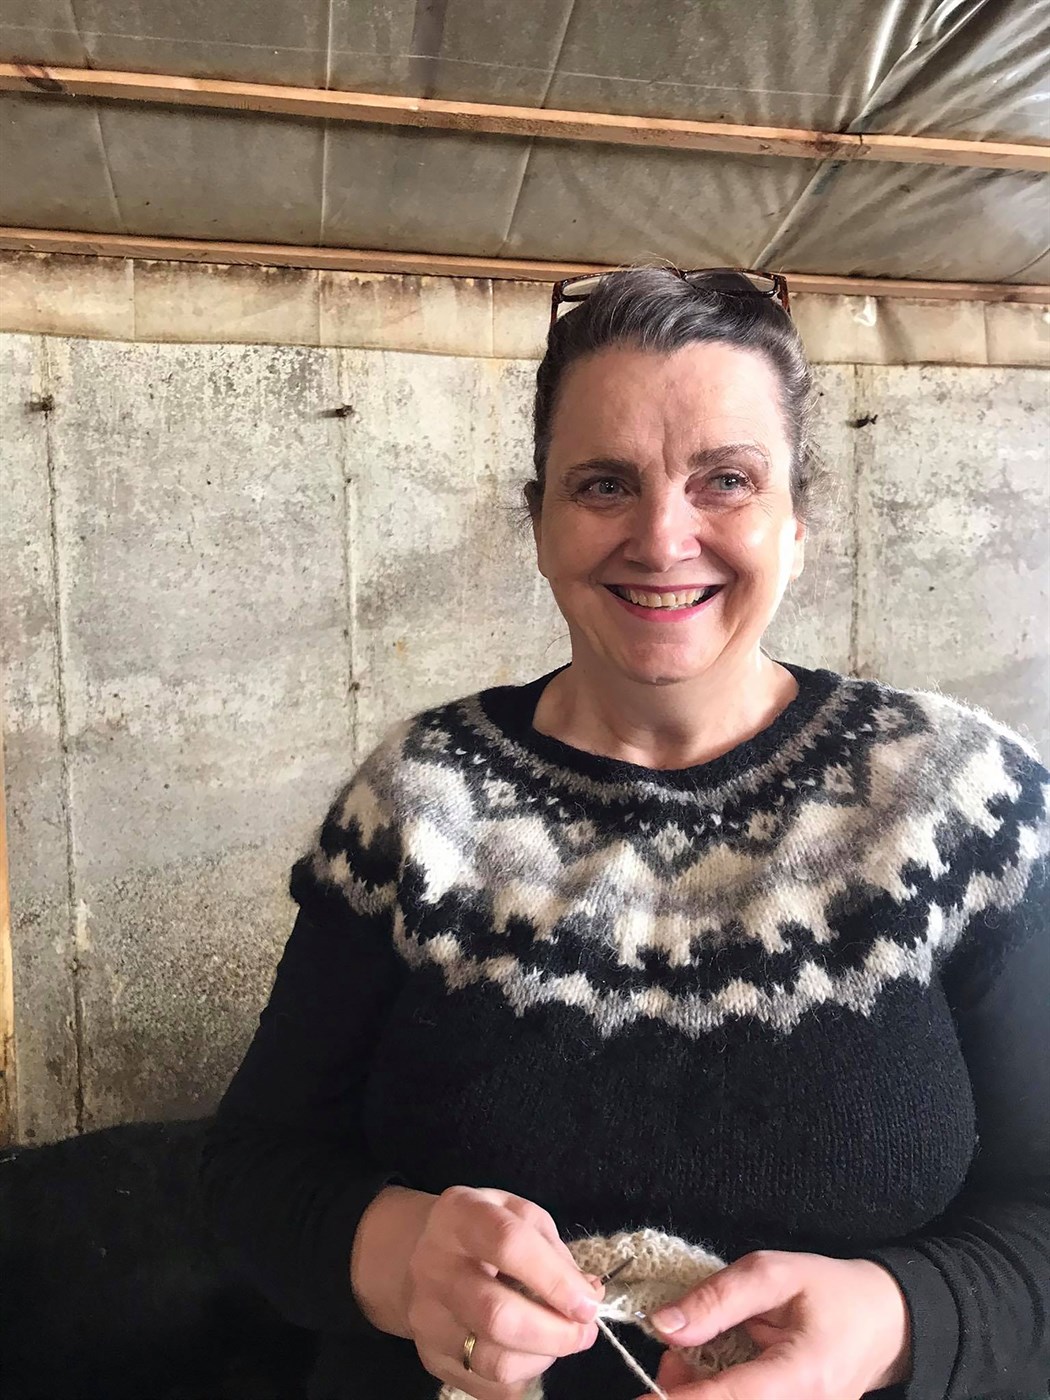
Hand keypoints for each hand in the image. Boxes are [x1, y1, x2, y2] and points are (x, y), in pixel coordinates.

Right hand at [405, 1184, 604, 1399]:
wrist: (419, 1254)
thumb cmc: (483, 1231)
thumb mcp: (518, 1215)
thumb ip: (554, 1252)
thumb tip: (589, 1296)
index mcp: (460, 1216)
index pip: (509, 1245)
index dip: (555, 1279)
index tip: (588, 1304)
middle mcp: (434, 1267)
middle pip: (497, 1315)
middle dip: (555, 1333)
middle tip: (585, 1333)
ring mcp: (427, 1318)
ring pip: (494, 1362)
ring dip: (542, 1358)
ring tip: (557, 1339)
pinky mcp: (431, 1358)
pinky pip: (490, 1388)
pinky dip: (523, 1376)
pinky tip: (529, 1352)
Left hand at [636, 1252, 910, 1399]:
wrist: (884, 1322)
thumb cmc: (830, 1291)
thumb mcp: (773, 1273)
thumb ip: (718, 1299)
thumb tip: (665, 1325)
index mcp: (803, 1375)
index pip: (731, 1399)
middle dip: (686, 1394)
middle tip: (671, 1358)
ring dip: (700, 1397)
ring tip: (691, 1362)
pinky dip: (719, 1396)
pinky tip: (711, 1378)